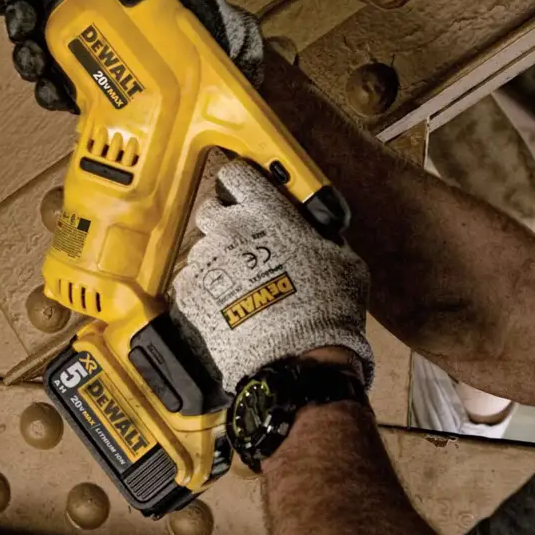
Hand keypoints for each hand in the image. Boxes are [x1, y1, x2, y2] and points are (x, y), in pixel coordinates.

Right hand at [0, 0, 262, 111]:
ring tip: (34, 56)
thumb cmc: (189, 0)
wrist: (220, 48)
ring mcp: (85, 58)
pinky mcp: (98, 89)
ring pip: (37, 60)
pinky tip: (54, 89)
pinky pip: (63, 95)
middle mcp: (76, 24)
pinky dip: (50, 94)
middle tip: (21, 19)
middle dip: (12, 23)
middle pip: (24, 25)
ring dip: (26, 59)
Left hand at [172, 158, 373, 397]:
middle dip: (224, 221)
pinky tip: (225, 306)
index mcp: (267, 213)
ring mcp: (207, 261)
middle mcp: (231, 229)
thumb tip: (322, 233)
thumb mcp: (344, 261)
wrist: (297, 358)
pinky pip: (190, 281)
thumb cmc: (327, 309)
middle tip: (244, 244)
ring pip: (201, 248)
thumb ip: (324, 237)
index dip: (241, 182)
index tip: (245, 192)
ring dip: (217, 260)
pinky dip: (204, 290)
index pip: (238, 175)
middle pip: (211, 209)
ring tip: (240, 286)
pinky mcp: (190, 294)